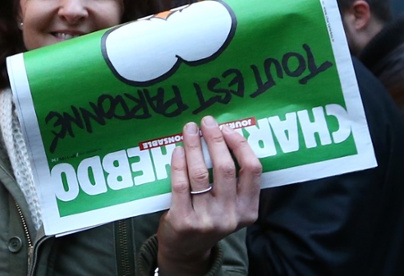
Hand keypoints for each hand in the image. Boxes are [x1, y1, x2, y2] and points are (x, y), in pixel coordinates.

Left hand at [157, 115, 260, 274]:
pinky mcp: (184, 221)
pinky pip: (181, 184)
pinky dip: (179, 163)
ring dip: (195, 146)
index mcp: (248, 210)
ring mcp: (207, 220)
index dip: (241, 145)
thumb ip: (234, 181)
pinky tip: (178, 150)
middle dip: (215, 139)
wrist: (186, 250)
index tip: (227, 129)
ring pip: (201, 174)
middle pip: (226, 168)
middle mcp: (231, 216)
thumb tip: (226, 136)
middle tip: (206, 122)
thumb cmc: (209, 218)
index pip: (253, 170)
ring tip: (189, 130)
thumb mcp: (231, 206)